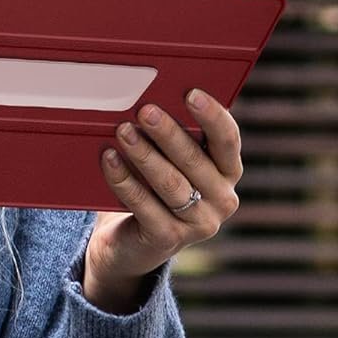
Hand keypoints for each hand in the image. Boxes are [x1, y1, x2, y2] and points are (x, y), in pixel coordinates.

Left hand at [82, 89, 242, 311]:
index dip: (212, 115)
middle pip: (194, 160)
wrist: (131, 244)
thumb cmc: (153, 189)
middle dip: (168, 132)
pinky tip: (109, 159)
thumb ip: (174, 137)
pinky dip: (124, 180)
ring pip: (170, 183)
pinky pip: (143, 204)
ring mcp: (198, 224)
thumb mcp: (169, 162)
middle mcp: (222, 199)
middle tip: (145, 110)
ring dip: (144, 154)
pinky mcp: (168, 239)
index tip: (190, 93)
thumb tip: (155, 98)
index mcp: (228, 172)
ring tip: (122, 131)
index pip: (228, 139)